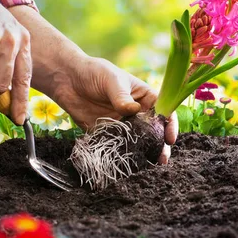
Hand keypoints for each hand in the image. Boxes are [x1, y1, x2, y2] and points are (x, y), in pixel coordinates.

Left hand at [7, 5, 177, 163]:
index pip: (163, 111)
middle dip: (160, 145)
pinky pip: (118, 146)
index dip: (170, 124)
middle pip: (154, 131)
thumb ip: (121, 97)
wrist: (67, 80)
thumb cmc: (94, 72)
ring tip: (150, 164)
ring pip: (139, 142)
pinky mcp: (108, 134)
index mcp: (145, 97)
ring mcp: (124, 125)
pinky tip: (129, 163)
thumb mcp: (111, 80)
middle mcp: (137, 113)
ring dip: (145, 153)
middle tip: (163, 158)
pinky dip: (124, 155)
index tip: (170, 137)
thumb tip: (133, 111)